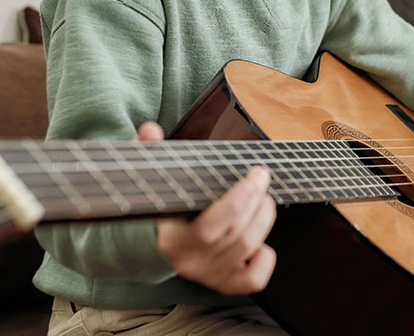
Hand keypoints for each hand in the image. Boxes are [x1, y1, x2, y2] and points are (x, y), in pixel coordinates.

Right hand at [136, 121, 277, 294]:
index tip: (255, 174)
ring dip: (264, 219)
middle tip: (261, 179)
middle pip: (237, 236)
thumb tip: (149, 130)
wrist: (156, 243)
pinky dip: (265, 258)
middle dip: (258, 202)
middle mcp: (188, 262)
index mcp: (171, 239)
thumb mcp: (154, 178)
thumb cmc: (163, 204)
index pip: (209, 230)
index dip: (239, 202)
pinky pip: (254, 280)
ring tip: (263, 198)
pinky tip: (260, 238)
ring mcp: (207, 276)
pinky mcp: (223, 284)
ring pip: (247, 250)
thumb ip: (149, 152)